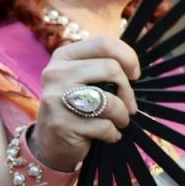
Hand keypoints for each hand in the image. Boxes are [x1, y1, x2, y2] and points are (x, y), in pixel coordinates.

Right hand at [33, 35, 140, 169]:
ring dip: (122, 115)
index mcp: (63, 57)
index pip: (104, 44)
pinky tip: (107, 135)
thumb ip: (101, 66)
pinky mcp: (62, 124)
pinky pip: (104, 126)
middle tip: (129, 105)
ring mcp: (56, 99)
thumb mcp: (82, 79)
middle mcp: (56, 73)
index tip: (134, 75)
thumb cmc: (76, 107)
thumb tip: (134, 69)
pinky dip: (112, 133)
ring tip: (119, 121)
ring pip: (110, 101)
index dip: (128, 57)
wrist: (50, 142)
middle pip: (111, 69)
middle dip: (128, 91)